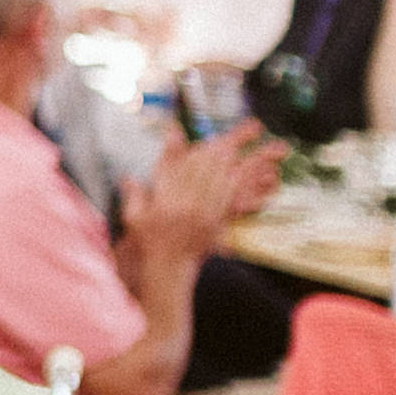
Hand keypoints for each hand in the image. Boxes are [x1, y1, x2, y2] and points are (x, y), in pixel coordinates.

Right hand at [117, 123, 278, 274]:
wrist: (166, 266)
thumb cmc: (149, 240)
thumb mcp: (134, 215)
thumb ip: (134, 193)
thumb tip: (128, 175)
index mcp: (167, 200)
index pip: (188, 167)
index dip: (206, 148)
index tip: (219, 136)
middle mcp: (188, 205)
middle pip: (213, 169)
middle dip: (233, 146)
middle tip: (252, 128)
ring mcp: (205, 215)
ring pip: (229, 182)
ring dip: (248, 163)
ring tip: (267, 149)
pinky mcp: (218, 225)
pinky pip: (237, 202)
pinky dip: (251, 188)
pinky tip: (265, 178)